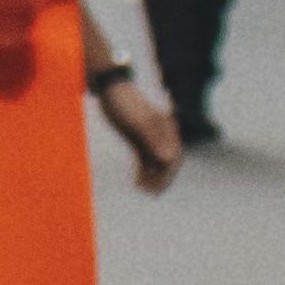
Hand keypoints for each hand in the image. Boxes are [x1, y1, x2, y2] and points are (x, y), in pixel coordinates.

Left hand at [90, 55, 182, 194]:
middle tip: (150, 194)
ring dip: (151, 177)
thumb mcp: (137, 123)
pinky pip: (144, 159)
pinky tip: (136, 183)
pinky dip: (142, 171)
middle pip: (166, 161)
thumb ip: (153, 141)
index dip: (169, 175)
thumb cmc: (124, 104)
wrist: (110, 90)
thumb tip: (169, 160)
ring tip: (142, 191)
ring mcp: (150, 138)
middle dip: (161, 179)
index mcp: (166, 130)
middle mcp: (161, 135)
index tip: (159, 189)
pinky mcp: (138, 139)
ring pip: (155, 162)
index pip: (174, 156)